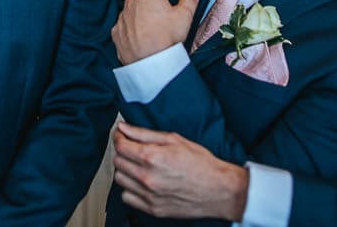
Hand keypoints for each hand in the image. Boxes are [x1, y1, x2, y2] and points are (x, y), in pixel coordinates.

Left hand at [111, 0, 199, 64]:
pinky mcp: (117, 32)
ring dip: (141, 12)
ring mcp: (122, 17)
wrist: (150, 63)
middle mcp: (132, 3)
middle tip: (162, 4)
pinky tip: (140, 34)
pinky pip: (125, 25)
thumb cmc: (165, 40)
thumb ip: (189, 0)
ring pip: (132, 9)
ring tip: (153, 23)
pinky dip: (132, 26)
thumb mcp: (184, 17)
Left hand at [112, 121, 248, 220]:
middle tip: (133, 148)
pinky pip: (127, 197)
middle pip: (117, 161)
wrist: (219, 190)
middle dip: (122, 151)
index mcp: (151, 157)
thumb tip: (124, 128)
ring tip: (138, 165)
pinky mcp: (152, 209)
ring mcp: (149, 195)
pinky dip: (130, 189)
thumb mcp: (174, 139)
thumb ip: (144, 133)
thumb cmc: (201, 164)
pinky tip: (141, 182)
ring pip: (119, 179)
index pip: (120, 145)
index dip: (119, 137)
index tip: (122, 135)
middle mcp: (147, 177)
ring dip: (125, 170)